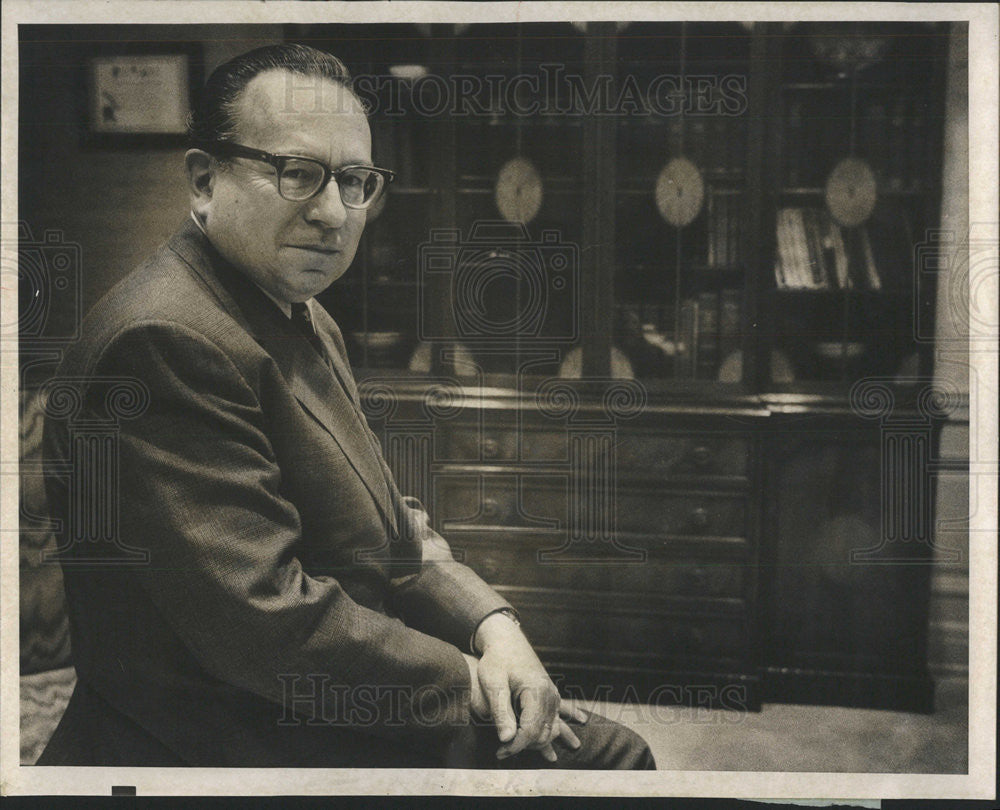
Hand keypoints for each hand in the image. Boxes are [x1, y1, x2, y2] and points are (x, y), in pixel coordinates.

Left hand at [471, 613, 584, 761]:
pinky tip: (581, 721)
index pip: (530, 731)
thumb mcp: (493, 683)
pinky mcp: (550, 692)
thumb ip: (500, 711)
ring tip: (550, 757)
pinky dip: (567, 721)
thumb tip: (506, 739)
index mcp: (536, 691)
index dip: (515, 746)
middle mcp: (549, 694)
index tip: (499, 753)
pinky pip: (562, 710)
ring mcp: (552, 693)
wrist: (505, 639)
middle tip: (505, 751)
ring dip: (547, 741)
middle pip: (542, 733)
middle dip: (525, 746)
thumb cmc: (496, 660)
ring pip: (553, 726)